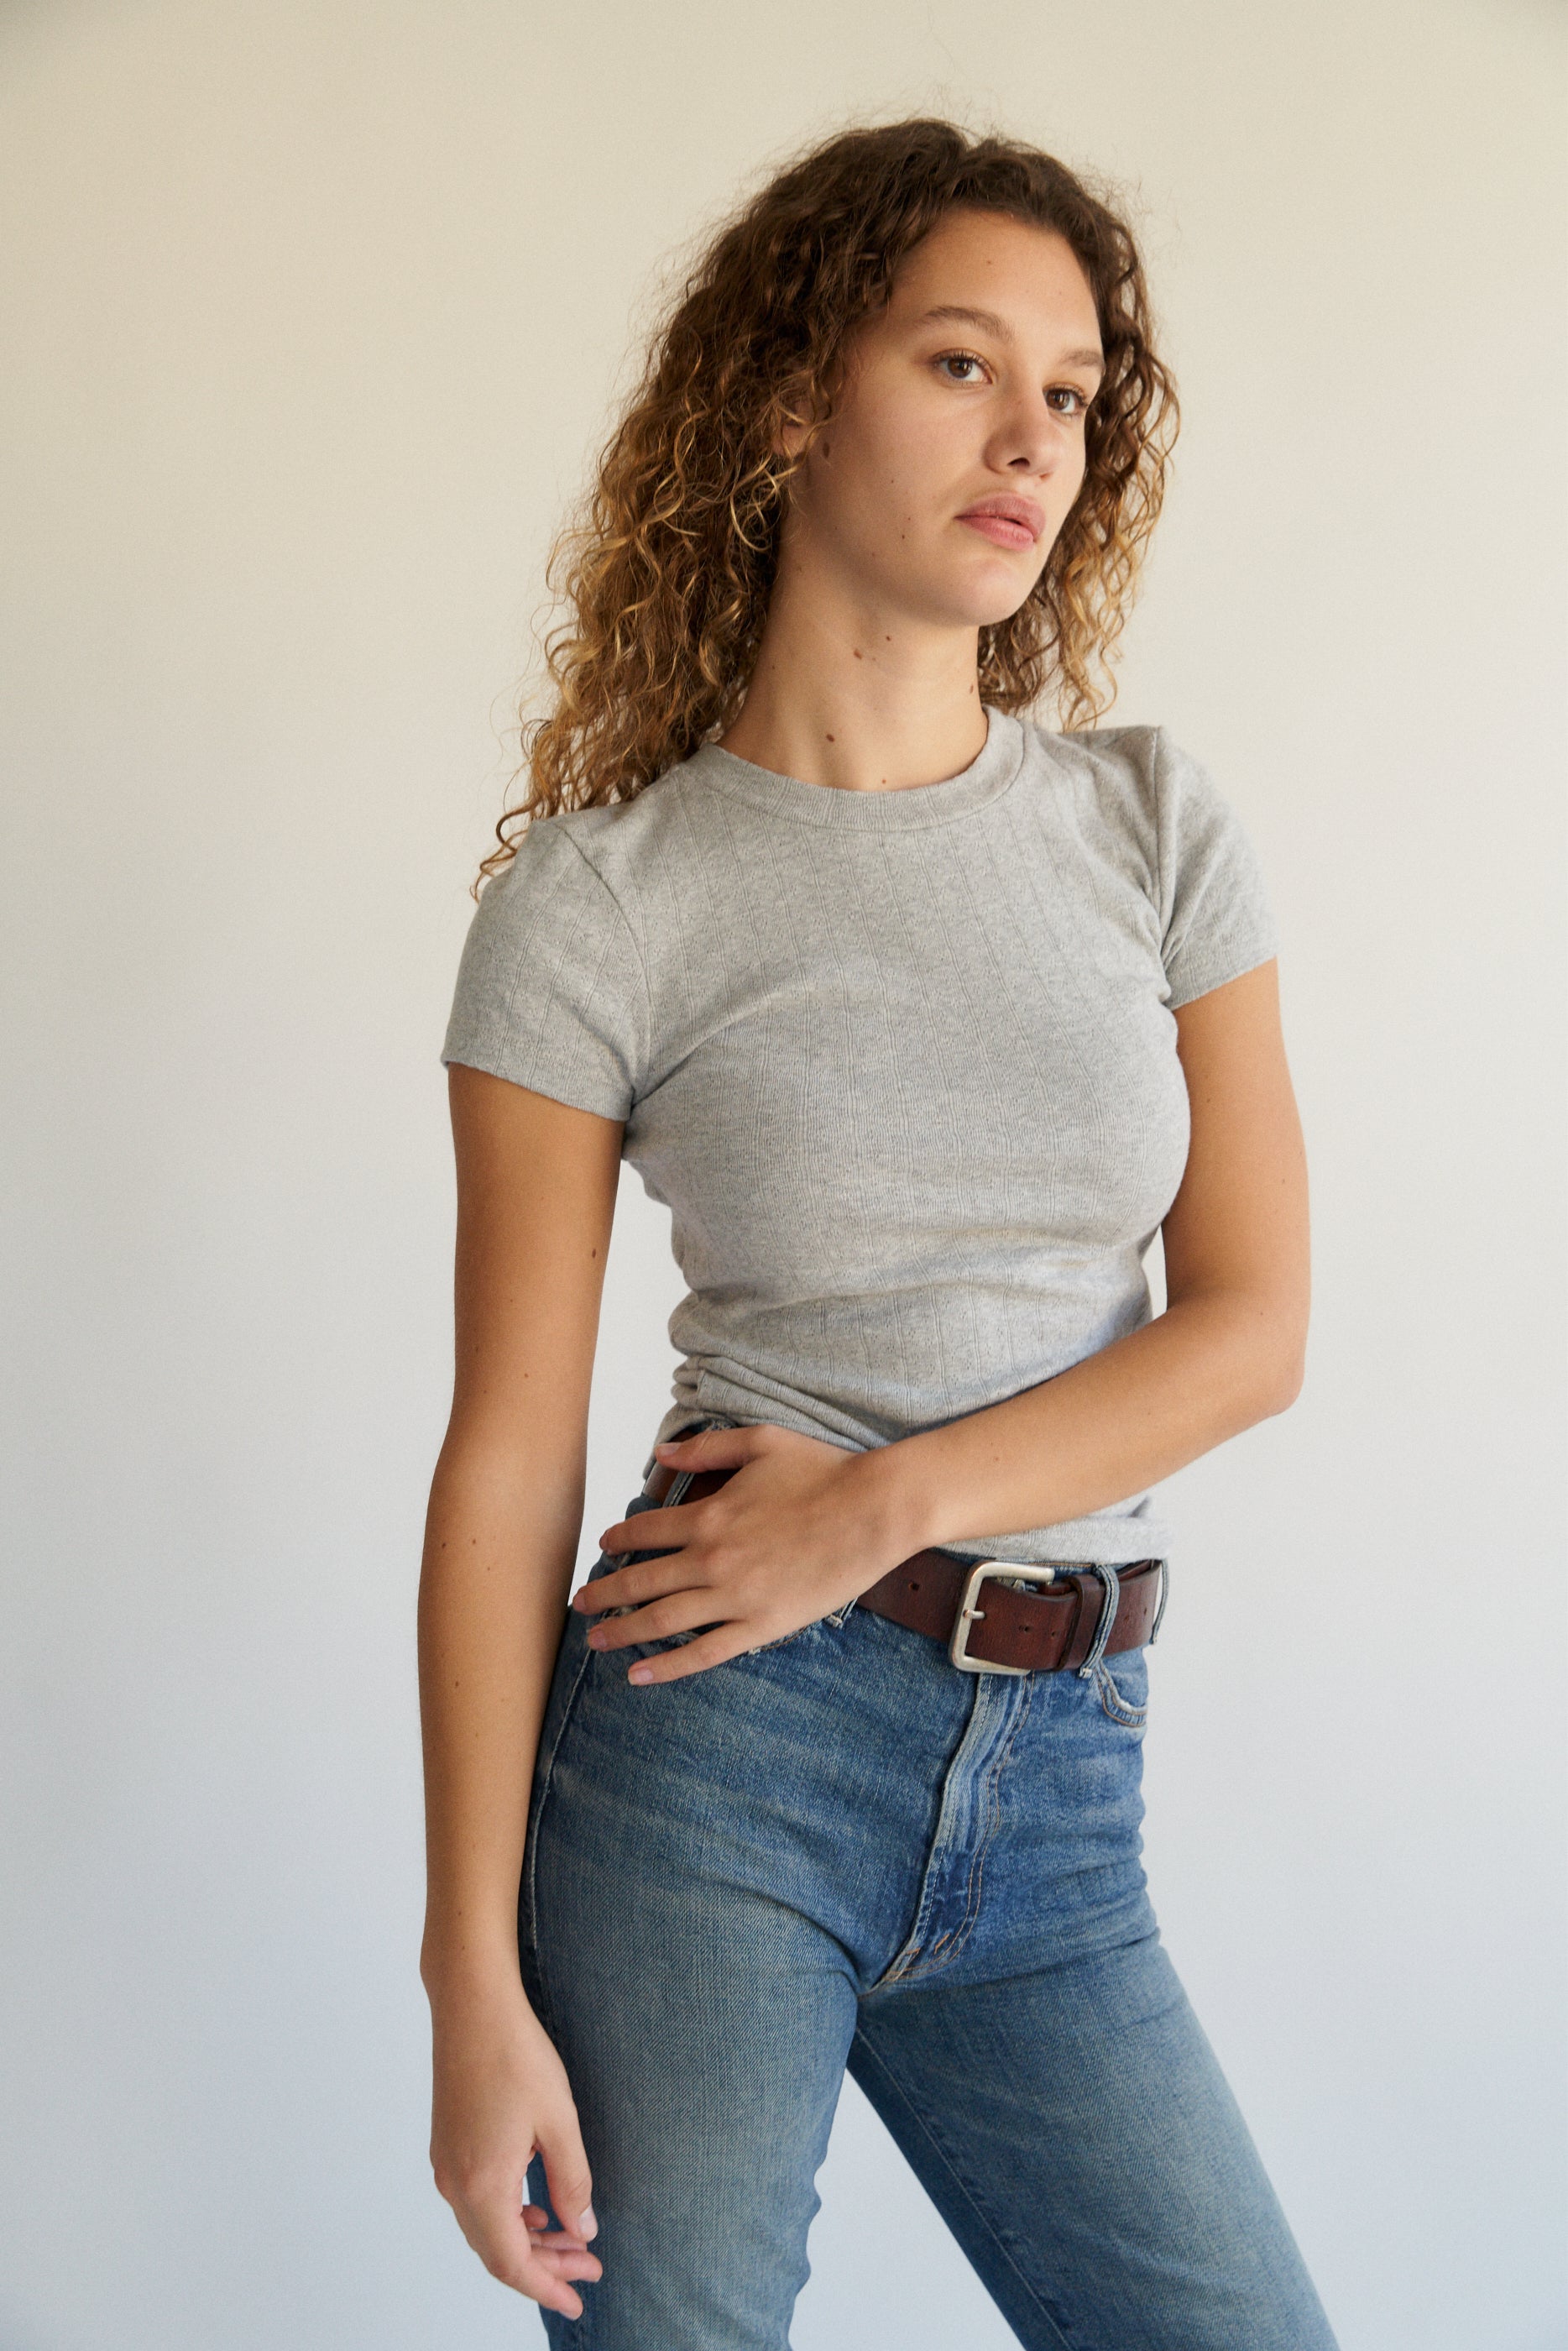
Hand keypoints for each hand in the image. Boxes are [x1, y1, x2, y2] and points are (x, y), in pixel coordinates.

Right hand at [428, 1975, 602, 2318]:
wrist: (472, 2006)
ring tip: (573, 2241)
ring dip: (529, 2241)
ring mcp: (447, 2165)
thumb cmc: (516, 2057)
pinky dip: (509, 2217)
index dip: (547, 2287)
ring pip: (486, 2228)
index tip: (579, 2299)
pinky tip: (538, 2209)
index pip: (512, 2263)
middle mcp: (455, 2184)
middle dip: (545, 2266)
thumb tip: (581, 2232)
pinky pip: (477, 2203)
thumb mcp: (559, 2122)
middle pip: (497, 2251)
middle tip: (590, 2267)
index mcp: (482, 2185)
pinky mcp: (448, 2146)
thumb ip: (572, 2183)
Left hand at [573, 1420, 910, 1684]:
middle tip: (579, 1604)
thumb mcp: (760, 1442)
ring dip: (622, 1631)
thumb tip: (659, 1455)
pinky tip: (639, 1674)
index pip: (644, 1532)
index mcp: (709, 1515)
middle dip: (603, 1593)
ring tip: (596, 1639)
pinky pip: (705, 1652)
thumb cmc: (823, 1472)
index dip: (618, 1541)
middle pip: (640, 1581)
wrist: (874, 1510)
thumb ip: (705, 1450)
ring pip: (662, 1620)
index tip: (604, 1549)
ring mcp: (735, 1597)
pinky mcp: (762, 1626)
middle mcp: (712, 1560)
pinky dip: (667, 1666)